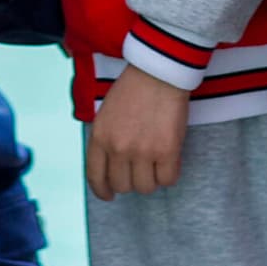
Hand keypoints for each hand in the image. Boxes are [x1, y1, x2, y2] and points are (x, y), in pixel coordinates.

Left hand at [87, 64, 187, 200]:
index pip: (96, 177)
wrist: (159, 71)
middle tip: (140, 169)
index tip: (109, 195)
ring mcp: (142, 151)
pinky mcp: (167, 151)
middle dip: (131, 181)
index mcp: (100, 137)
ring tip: (156, 163)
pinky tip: (170, 161)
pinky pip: (168, 180)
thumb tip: (111, 167)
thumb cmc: (134, 88)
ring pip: (145, 187)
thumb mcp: (107, 113)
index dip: (103, 190)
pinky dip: (169, 174)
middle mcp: (118, 148)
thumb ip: (105, 140)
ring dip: (151, 179)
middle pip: (122, 186)